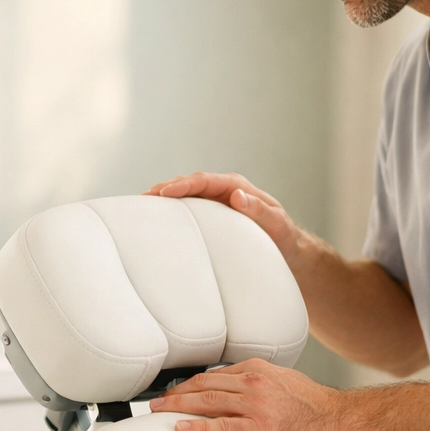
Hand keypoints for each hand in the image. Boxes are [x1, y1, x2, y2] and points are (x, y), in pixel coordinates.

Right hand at [145, 171, 300, 265]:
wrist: (287, 249)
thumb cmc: (283, 237)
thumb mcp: (277, 224)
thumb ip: (260, 210)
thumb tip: (237, 196)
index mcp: (238, 187)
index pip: (205, 180)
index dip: (184, 184)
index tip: (165, 192)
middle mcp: (224, 190)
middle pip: (190, 183)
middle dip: (166, 188)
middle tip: (144, 197)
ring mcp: (216, 202)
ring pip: (186, 194)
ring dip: (165, 197)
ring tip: (142, 205)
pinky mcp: (212, 216)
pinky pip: (189, 208)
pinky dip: (172, 209)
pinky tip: (157, 218)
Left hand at [149, 358, 346, 430]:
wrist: (338, 420)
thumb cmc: (315, 405)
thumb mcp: (284, 381)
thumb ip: (260, 381)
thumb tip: (239, 387)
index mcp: (257, 370)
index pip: (214, 375)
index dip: (189, 384)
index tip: (174, 392)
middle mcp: (253, 383)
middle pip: (203, 385)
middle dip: (176, 394)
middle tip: (155, 402)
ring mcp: (255, 405)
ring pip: (207, 402)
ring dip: (178, 407)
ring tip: (159, 413)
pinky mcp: (260, 429)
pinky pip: (222, 427)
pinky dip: (198, 428)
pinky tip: (182, 429)